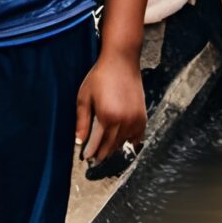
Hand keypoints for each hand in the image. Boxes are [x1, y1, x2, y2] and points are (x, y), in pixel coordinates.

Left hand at [74, 50, 145, 167]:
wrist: (121, 62)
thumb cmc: (100, 77)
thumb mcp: (85, 98)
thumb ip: (82, 122)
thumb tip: (79, 142)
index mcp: (107, 117)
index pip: (97, 143)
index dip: (91, 152)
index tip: (85, 158)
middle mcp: (123, 121)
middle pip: (111, 146)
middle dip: (101, 154)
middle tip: (94, 160)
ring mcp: (135, 119)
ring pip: (123, 142)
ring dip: (114, 148)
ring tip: (106, 152)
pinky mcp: (142, 116)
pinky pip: (137, 136)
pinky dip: (130, 141)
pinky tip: (124, 143)